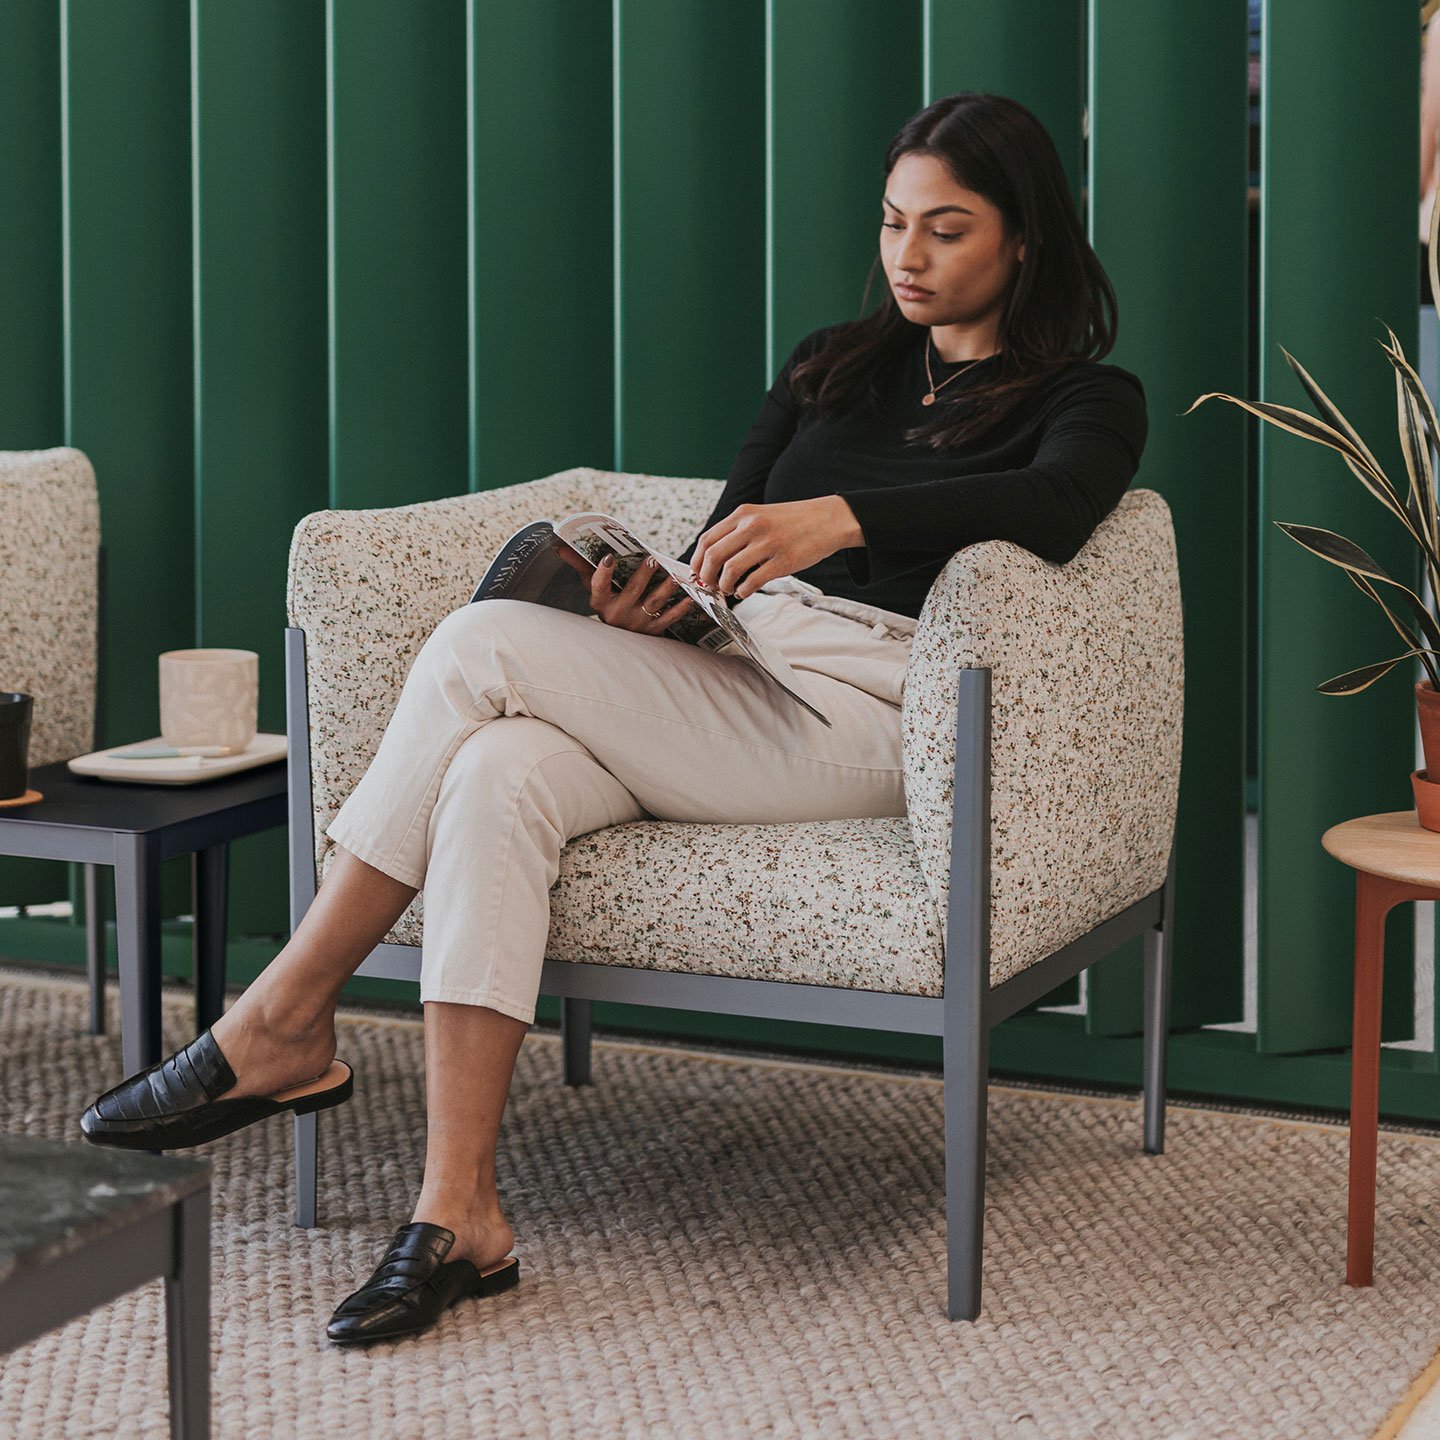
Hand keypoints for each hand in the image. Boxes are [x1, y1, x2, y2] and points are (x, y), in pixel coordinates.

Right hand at [554, 541, 696, 635]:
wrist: (620, 642)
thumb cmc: (607, 604)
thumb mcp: (593, 588)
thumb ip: (580, 565)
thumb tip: (560, 545)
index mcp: (601, 602)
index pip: (598, 586)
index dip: (602, 573)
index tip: (608, 557)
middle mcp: (618, 614)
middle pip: (631, 591)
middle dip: (642, 576)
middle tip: (651, 559)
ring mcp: (637, 623)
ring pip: (653, 603)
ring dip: (665, 588)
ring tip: (674, 575)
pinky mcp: (654, 630)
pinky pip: (669, 618)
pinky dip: (681, 608)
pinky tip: (690, 597)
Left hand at [688, 496, 862, 599]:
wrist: (828, 519)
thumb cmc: (793, 522)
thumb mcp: (760, 516)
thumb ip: (737, 533)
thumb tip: (712, 559)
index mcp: (743, 515)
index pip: (707, 540)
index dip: (696, 561)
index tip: (697, 573)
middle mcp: (753, 527)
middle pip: (713, 556)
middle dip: (706, 577)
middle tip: (710, 585)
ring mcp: (768, 544)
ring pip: (730, 570)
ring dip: (724, 585)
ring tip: (729, 589)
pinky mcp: (784, 561)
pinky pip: (753, 581)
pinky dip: (743, 591)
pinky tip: (745, 591)